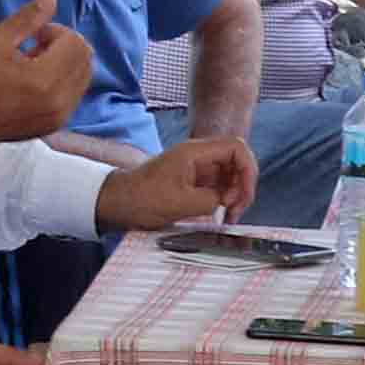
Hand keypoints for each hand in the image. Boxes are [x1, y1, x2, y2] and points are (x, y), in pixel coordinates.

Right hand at [0, 0, 90, 152]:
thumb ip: (27, 18)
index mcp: (44, 79)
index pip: (75, 43)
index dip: (56, 31)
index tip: (33, 36)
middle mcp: (59, 101)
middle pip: (86, 58)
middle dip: (65, 45)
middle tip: (36, 47)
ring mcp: (61, 115)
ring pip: (84, 75)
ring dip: (66, 62)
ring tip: (36, 64)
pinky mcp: (58, 124)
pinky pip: (76, 93)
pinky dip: (64, 80)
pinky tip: (37, 81)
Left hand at [94, 134, 260, 229]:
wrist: (117, 202)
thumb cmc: (141, 198)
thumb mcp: (180, 203)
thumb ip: (211, 200)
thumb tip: (226, 201)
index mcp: (195, 152)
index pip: (236, 148)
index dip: (247, 170)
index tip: (242, 194)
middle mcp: (198, 156)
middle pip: (236, 162)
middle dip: (243, 185)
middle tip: (235, 210)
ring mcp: (196, 168)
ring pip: (229, 175)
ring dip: (235, 194)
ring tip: (229, 216)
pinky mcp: (193, 181)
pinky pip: (217, 186)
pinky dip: (223, 199)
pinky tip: (220, 214)